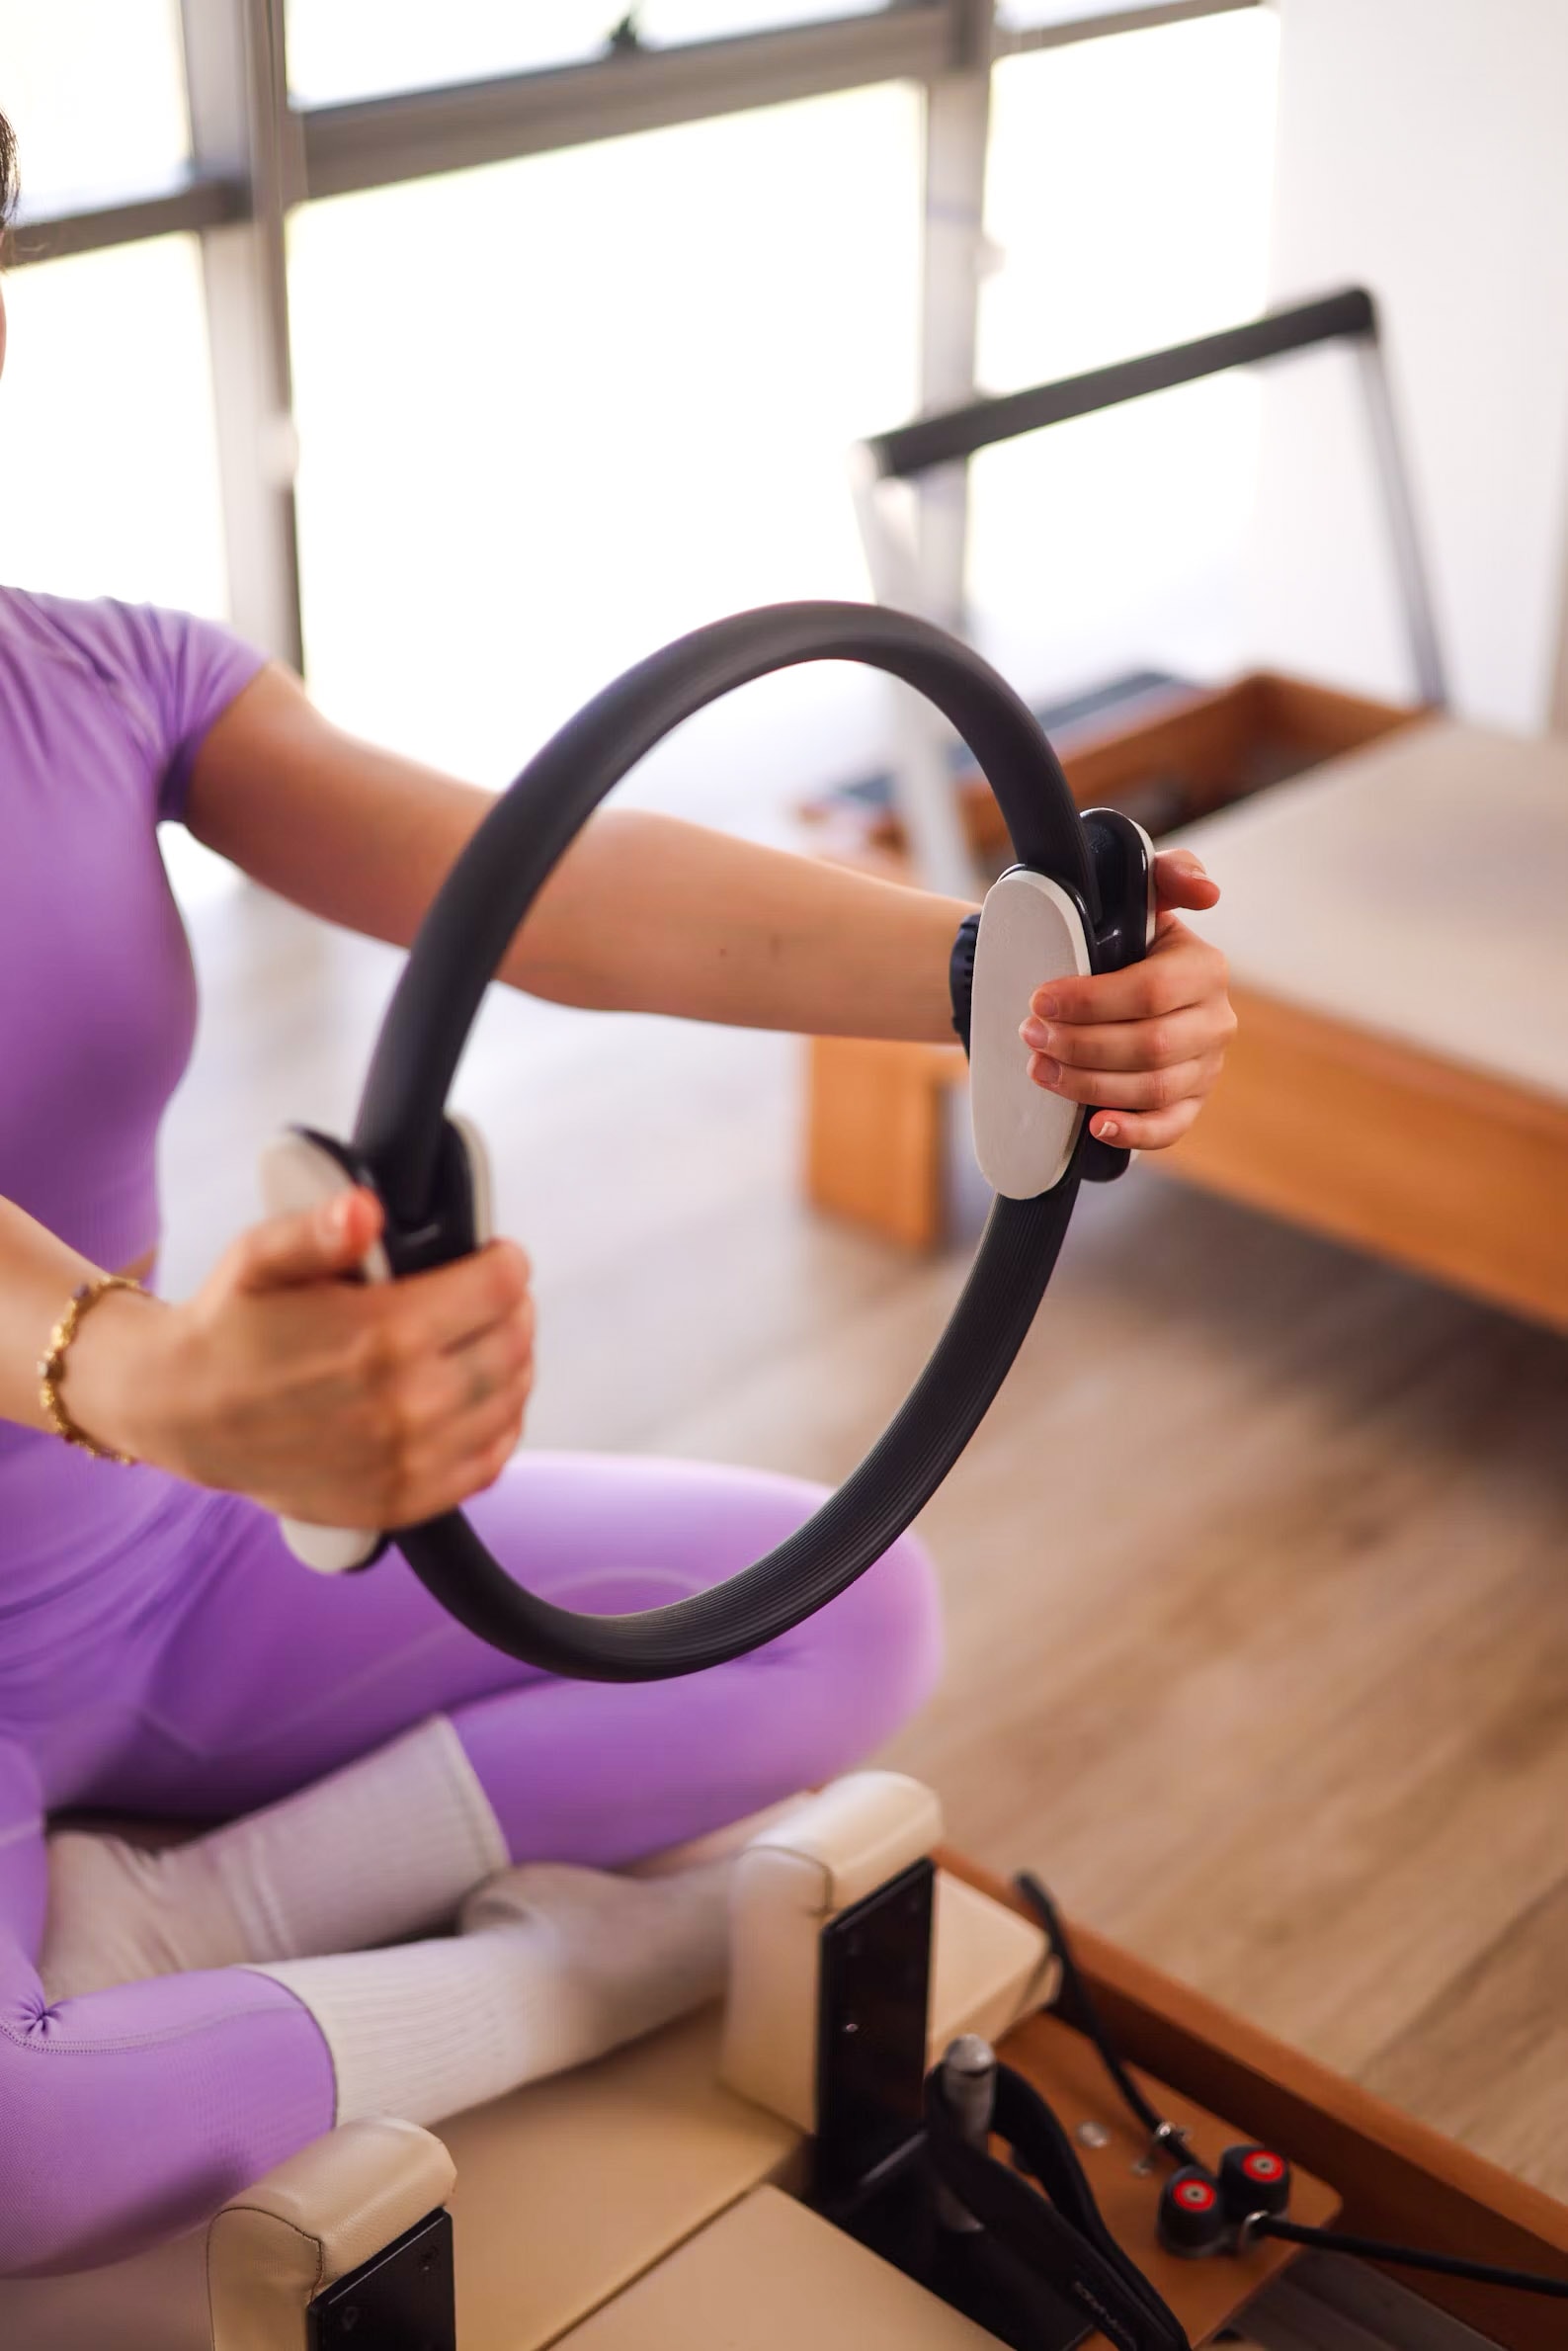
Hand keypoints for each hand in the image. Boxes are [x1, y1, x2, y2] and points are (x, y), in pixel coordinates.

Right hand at [71, 1191, 534, 1526]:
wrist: (184, 1414)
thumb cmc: (228, 1330)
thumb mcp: (260, 1258)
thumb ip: (319, 1229)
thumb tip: (363, 1208)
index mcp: (382, 1336)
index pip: (498, 1289)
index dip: (504, 1263)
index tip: (495, 1256)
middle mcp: (404, 1404)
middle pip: (512, 1343)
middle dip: (512, 1309)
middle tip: (494, 1296)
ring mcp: (407, 1460)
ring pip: (509, 1400)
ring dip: (513, 1364)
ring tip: (488, 1340)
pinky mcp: (401, 1500)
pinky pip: (488, 1463)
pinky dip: (499, 1428)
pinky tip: (481, 1402)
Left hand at [1017, 849, 1235, 1150]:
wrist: (1101, 979)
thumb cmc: (1115, 937)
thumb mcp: (1137, 898)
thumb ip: (1168, 875)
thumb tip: (1206, 889)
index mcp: (1204, 968)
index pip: (1151, 991)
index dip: (1091, 1001)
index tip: (1040, 1000)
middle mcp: (1215, 1020)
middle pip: (1149, 1046)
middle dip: (1081, 1045)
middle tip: (1030, 1036)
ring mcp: (1205, 1067)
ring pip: (1152, 1088)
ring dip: (1088, 1084)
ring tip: (1040, 1070)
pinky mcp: (1189, 1103)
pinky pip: (1169, 1127)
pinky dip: (1133, 1132)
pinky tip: (1095, 1126)